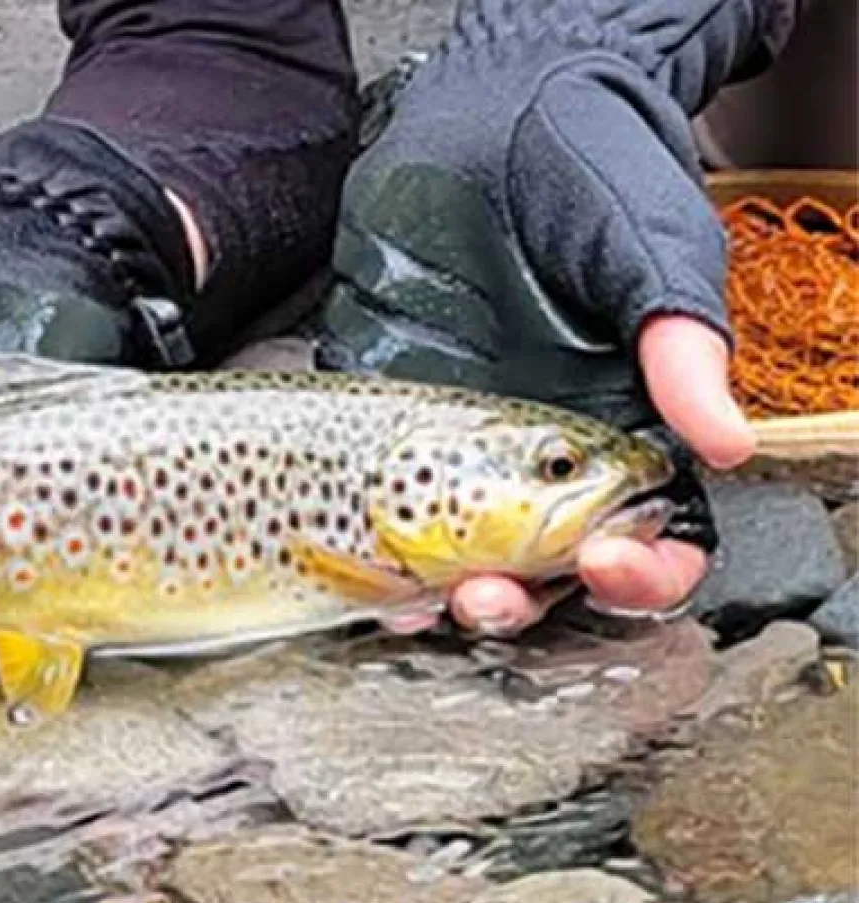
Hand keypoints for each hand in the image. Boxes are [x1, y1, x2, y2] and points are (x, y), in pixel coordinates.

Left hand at [317, 0, 778, 633]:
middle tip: (493, 598)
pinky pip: (376, 499)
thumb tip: (728, 442)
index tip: (614, 567)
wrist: (492, 109)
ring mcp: (460, 437)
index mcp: (625, 421)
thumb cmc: (590, 171)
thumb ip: (679, 344)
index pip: (649, 528)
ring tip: (427, 605)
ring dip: (446, 591)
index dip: (643, 566)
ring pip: (458, 552)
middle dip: (525, 598)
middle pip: (545, 565)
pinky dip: (370, 548)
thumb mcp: (648, 251)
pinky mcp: (389, 410)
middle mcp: (544, 447)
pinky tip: (364, 570)